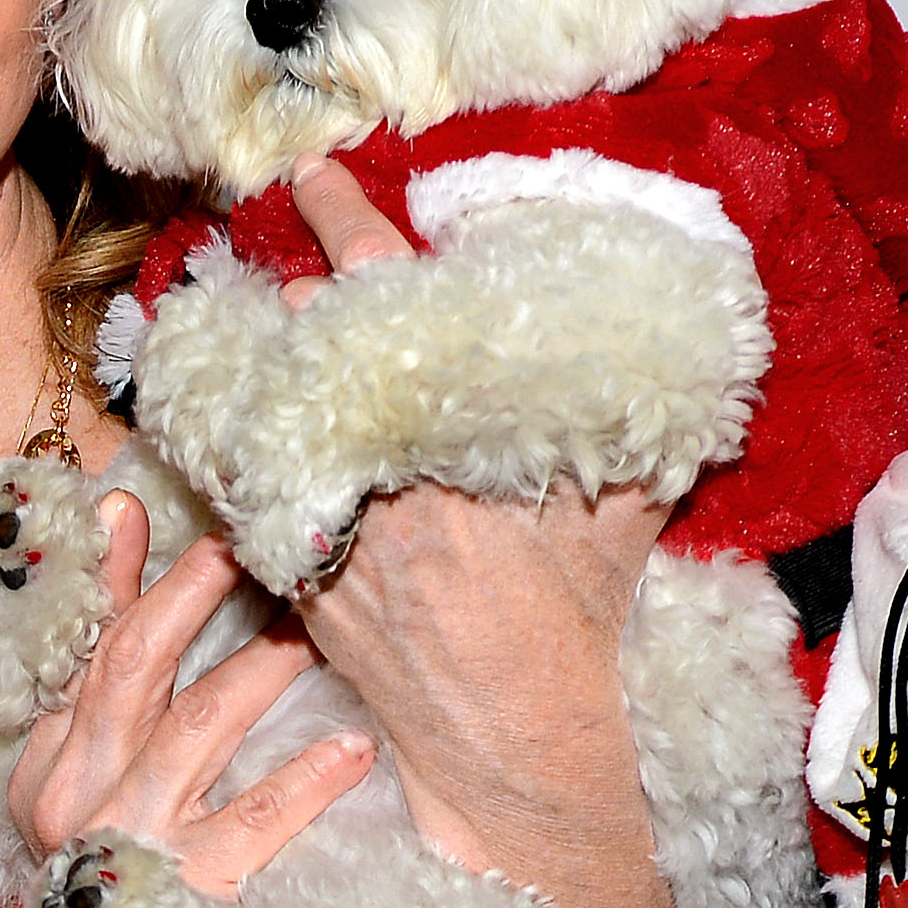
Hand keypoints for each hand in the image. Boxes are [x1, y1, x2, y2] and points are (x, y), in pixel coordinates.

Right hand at [7, 497, 373, 897]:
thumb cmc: (118, 891)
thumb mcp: (93, 789)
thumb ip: (108, 673)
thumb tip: (124, 531)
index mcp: (46, 770)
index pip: (89, 654)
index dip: (127, 581)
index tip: (158, 517)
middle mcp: (75, 800)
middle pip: (136, 669)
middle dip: (194, 594)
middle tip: (255, 544)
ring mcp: (130, 845)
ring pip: (200, 726)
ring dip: (266, 668)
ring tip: (322, 629)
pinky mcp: (189, 896)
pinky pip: (252, 820)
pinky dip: (306, 780)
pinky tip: (354, 749)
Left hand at [283, 153, 667, 884]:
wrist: (509, 732)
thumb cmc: (571, 617)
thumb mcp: (618, 509)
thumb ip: (624, 423)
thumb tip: (669, 335)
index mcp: (445, 439)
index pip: (379, 302)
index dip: (345, 224)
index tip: (315, 175)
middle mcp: (370, 472)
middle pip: (306, 349)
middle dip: (295, 283)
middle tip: (279, 221)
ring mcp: (320, 524)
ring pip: (267, 409)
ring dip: (264, 355)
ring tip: (257, 303)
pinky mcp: (292, 570)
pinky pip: (250, 483)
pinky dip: (244, 436)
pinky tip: (238, 403)